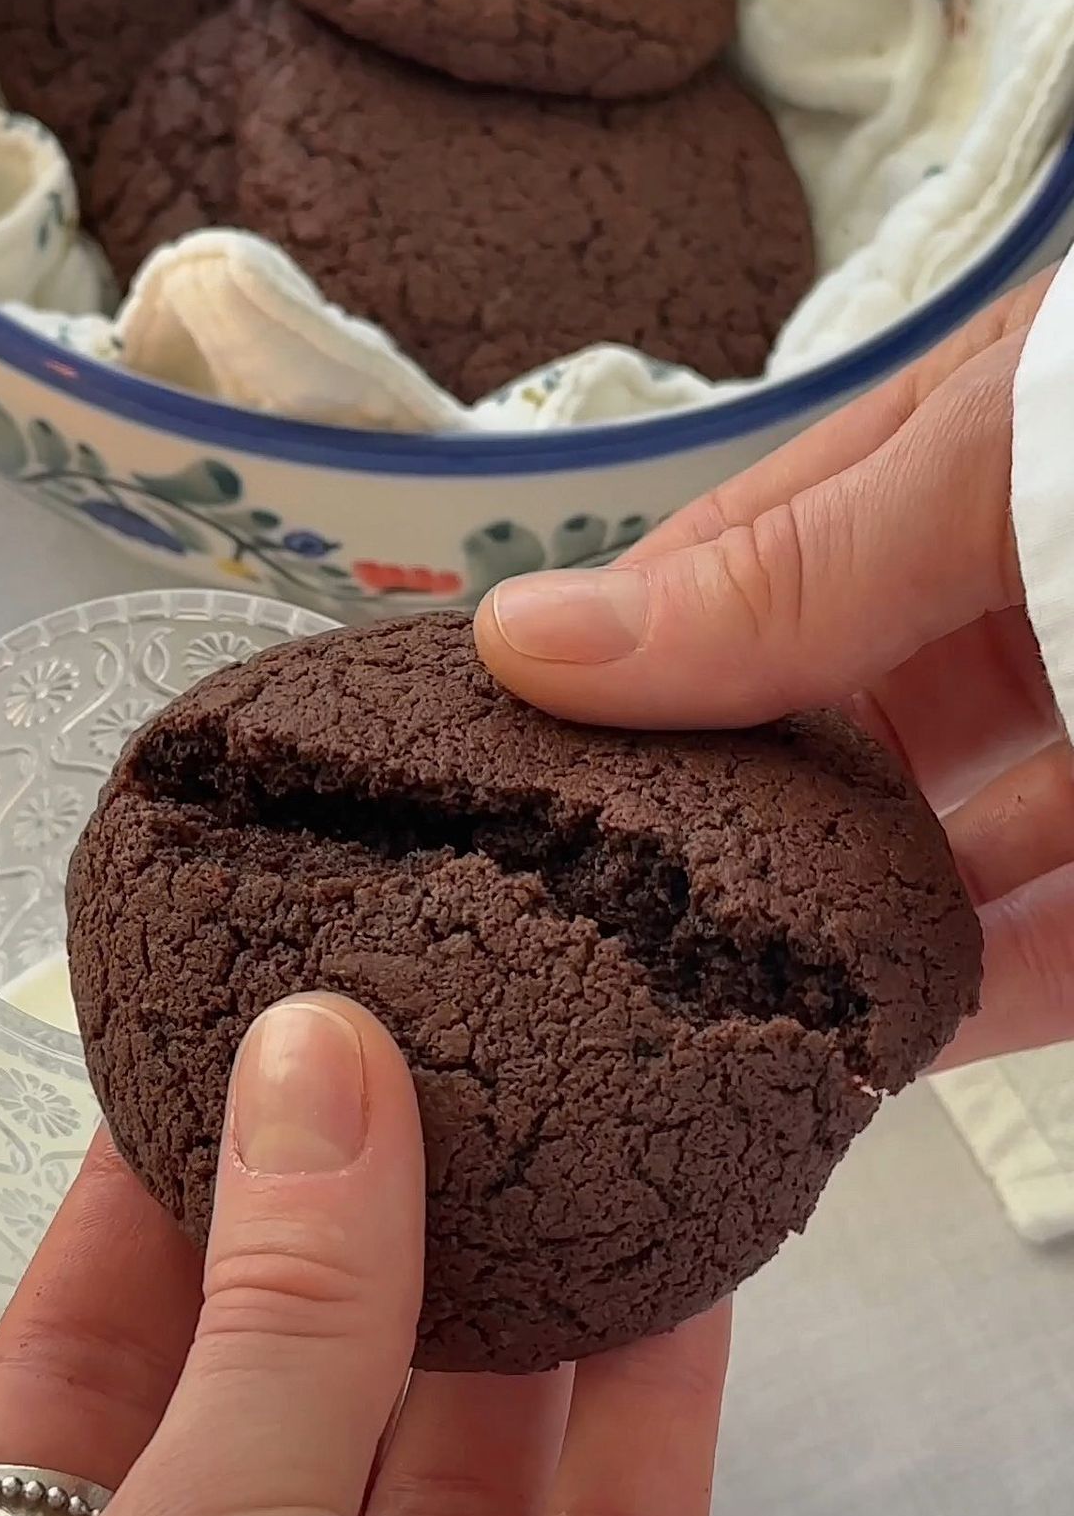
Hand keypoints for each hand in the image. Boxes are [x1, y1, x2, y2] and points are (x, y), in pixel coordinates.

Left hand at [0, 994, 728, 1515]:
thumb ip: (284, 1312)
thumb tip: (318, 1067)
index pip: (82, 1352)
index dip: (157, 1188)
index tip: (237, 1046)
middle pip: (293, 1394)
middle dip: (371, 1227)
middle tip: (429, 1060)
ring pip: (460, 1471)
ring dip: (527, 1308)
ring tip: (570, 1138)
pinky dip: (647, 1426)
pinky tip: (681, 1294)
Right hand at [475, 270, 1070, 1067]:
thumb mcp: (995, 466)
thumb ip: (789, 569)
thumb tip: (528, 641)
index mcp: (950, 461)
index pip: (743, 560)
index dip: (623, 653)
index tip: (499, 761)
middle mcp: (1010, 597)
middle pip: (831, 730)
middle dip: (723, 818)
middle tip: (582, 921)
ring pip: (939, 857)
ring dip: (836, 936)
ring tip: (697, 1018)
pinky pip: (1057, 947)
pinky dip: (970, 999)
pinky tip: (869, 1054)